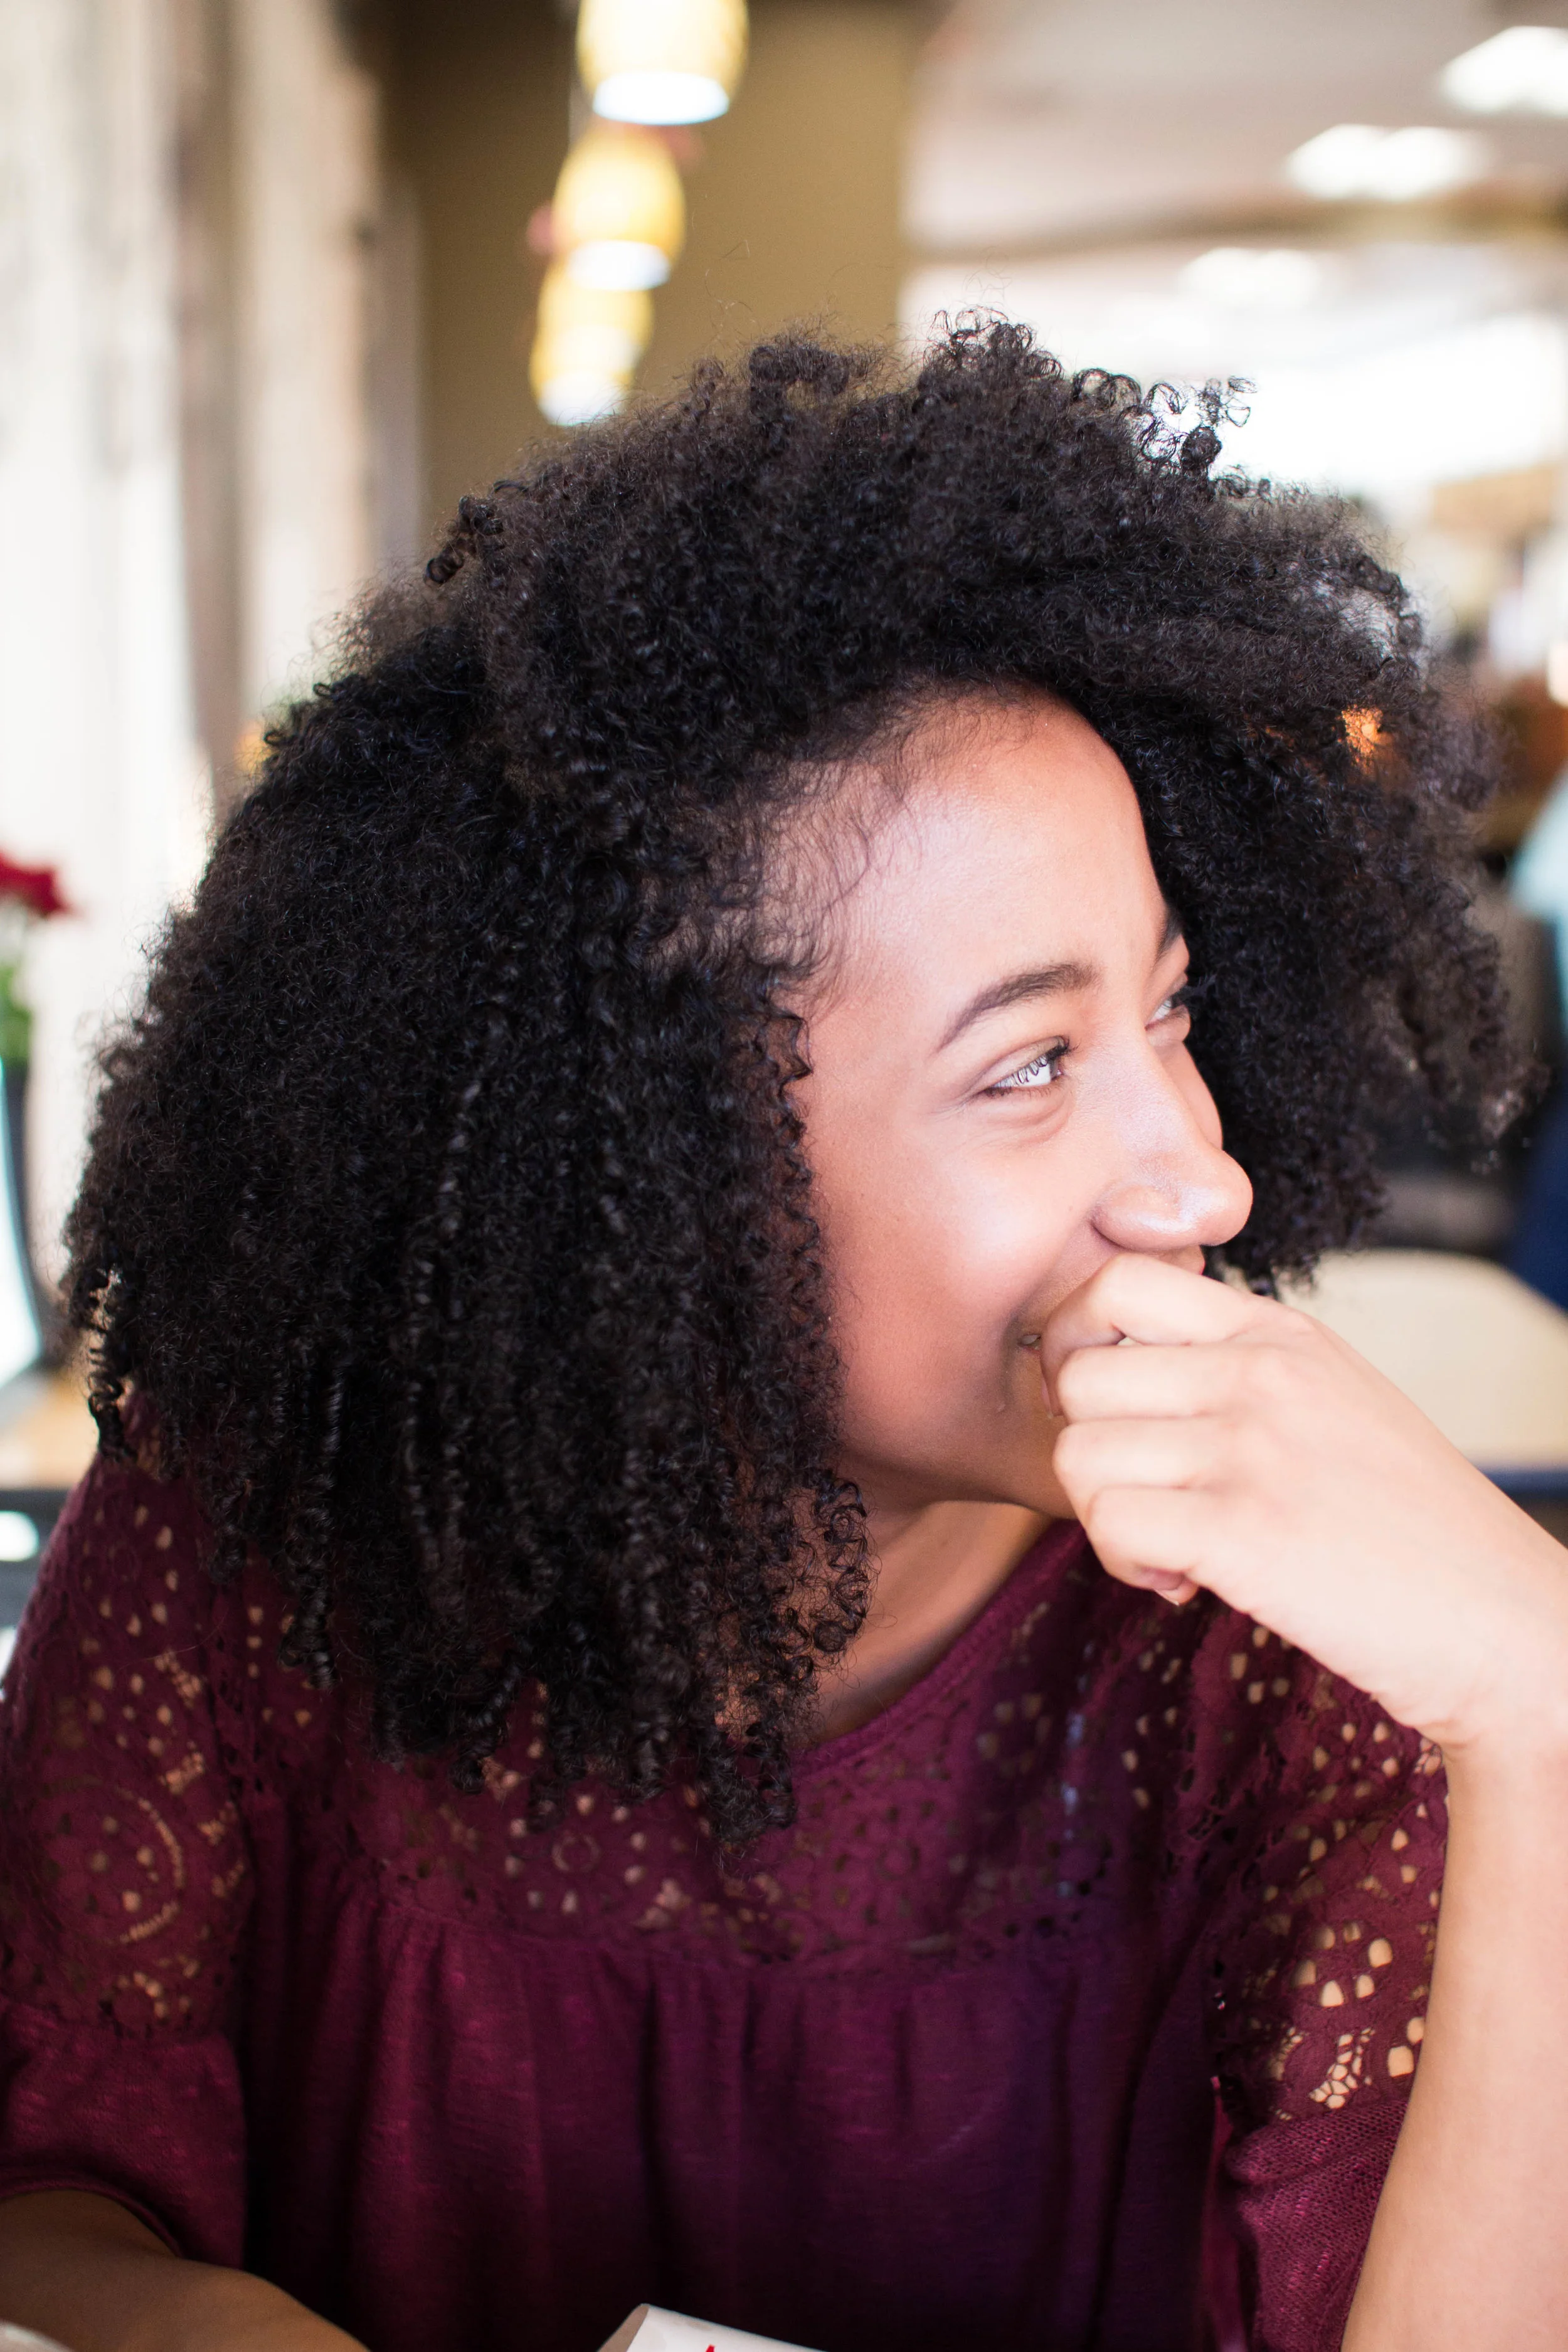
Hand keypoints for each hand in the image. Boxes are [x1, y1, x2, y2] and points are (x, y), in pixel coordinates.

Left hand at [1042, 1253, 1567, 1758]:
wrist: (1501, 1622)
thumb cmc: (1409, 1526)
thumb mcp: (1332, 1401)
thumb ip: (1238, 1368)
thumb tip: (1118, 1368)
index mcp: (1279, 1332)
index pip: (1118, 1280)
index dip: (1080, 1346)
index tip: (1113, 1414)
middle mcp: (1260, 1372)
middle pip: (1076, 1375)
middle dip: (1090, 1448)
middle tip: (1148, 1497)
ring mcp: (1252, 1446)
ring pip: (1077, 1453)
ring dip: (1103, 1516)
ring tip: (1171, 1547)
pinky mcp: (1243, 1530)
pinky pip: (1108, 1523)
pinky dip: (1127, 1564)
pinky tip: (1184, 1582)